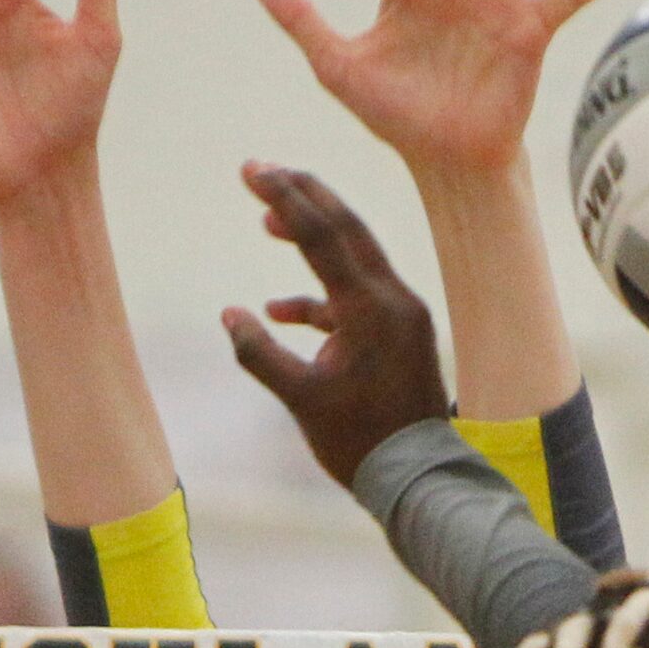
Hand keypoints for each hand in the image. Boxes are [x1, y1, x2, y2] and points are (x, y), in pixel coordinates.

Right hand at [223, 167, 447, 487]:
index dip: (284, 197)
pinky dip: (321, 296)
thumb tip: (229, 314)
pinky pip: (358, 298)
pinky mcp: (403, 334)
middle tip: (262, 170)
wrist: (419, 478)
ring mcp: (403, 315)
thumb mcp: (300, 399)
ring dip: (312, 240)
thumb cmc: (360, 443)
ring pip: (354, 258)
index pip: (322, 234)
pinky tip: (281, 308)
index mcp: (370, 308)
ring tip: (268, 223)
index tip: (251, 169)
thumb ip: (260, 354)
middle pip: (347, 228)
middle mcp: (394, 300)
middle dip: (303, 197)